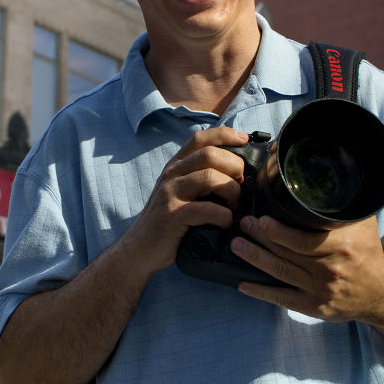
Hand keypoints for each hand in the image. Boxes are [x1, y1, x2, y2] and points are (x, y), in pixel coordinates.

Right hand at [119, 127, 250, 274]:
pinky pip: (206, 209)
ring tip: (234, 205)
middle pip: (210, 154)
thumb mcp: (179, 193)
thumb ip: (199, 178)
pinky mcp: (172, 216)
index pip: (200, 138)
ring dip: (231, 191)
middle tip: (242, 184)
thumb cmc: (167, 222)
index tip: (244, 139)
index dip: (225, 134)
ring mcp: (170, 194)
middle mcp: (171, 175)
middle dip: (235, 166)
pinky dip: (223, 216)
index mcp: (175, 166)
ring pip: (210, 177)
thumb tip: (237, 173)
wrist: (139, 248)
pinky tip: (224, 223)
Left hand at [230, 214, 383, 323]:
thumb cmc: (368, 253)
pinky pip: (282, 298)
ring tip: (237, 244)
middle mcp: (328, 269)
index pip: (302, 240)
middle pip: (286, 252)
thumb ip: (345, 203)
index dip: (278, 231)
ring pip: (280, 272)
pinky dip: (261, 292)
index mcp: (340, 247)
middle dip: (260, 238)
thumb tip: (326, 177)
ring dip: (255, 258)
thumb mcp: (363, 224)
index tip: (262, 219)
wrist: (381, 293)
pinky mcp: (313, 307)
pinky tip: (243, 284)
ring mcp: (319, 290)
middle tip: (243, 224)